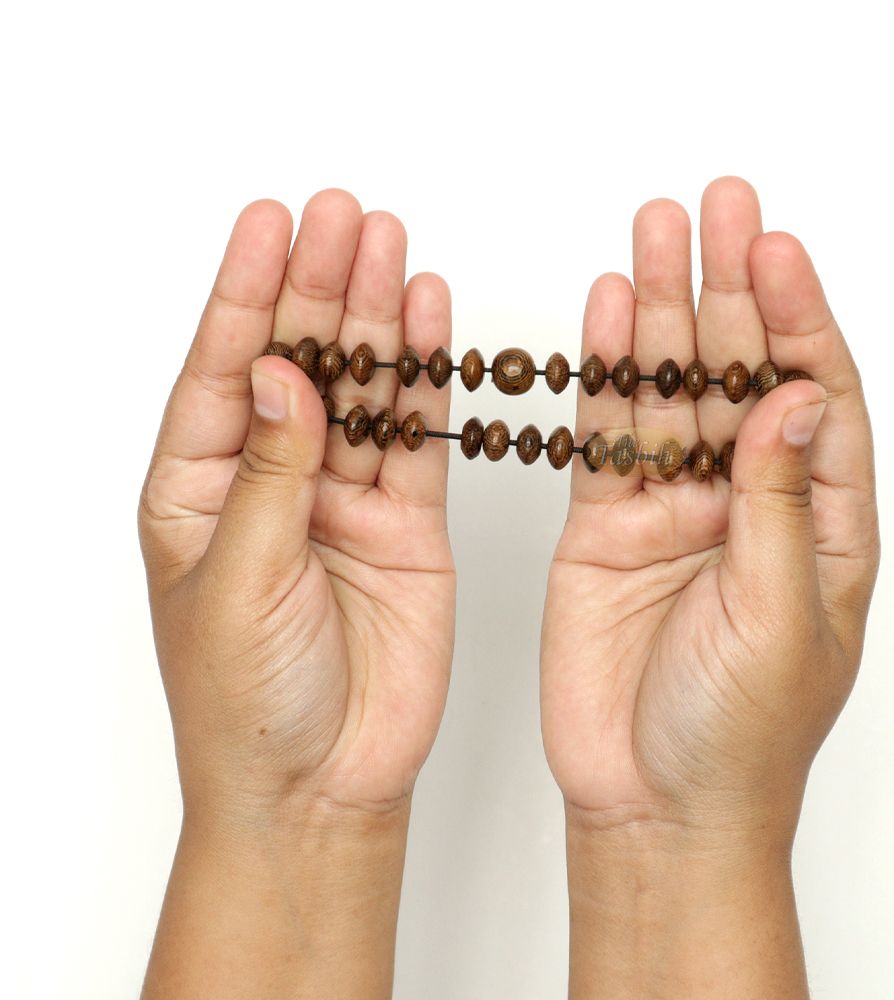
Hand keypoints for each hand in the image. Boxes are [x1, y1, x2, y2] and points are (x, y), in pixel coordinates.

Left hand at [138, 190, 454, 998]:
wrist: (322, 783)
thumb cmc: (249, 702)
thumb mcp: (238, 583)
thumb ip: (270, 476)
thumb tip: (286, 376)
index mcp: (200, 491)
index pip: (223, 373)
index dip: (246, 294)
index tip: (270, 223)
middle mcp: (272, 483)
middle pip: (299, 363)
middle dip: (317, 287)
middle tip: (343, 216)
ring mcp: (343, 499)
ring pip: (363, 390)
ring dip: (375, 318)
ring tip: (387, 244)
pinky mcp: (407, 523)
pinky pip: (418, 437)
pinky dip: (425, 380)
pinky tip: (427, 320)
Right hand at [540, 177, 878, 997]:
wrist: (651, 800)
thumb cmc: (735, 733)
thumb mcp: (778, 616)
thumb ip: (781, 504)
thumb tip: (795, 398)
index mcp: (819, 527)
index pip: (818, 399)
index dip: (798, 319)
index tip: (773, 248)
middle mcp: (748, 505)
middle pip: (741, 375)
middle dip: (731, 289)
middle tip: (713, 208)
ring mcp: (674, 510)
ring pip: (669, 393)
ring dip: (665, 314)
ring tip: (656, 234)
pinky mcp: (607, 526)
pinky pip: (607, 437)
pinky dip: (606, 377)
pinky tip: (611, 316)